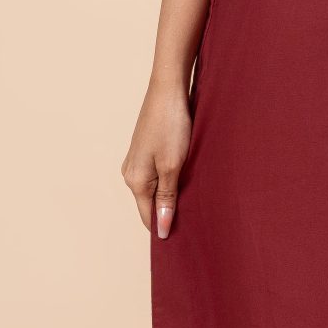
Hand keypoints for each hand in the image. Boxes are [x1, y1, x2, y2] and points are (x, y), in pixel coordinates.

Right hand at [121, 81, 193, 236]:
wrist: (168, 90)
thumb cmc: (171, 127)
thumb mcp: (172, 167)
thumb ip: (167, 199)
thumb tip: (161, 230)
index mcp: (135, 181)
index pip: (148, 217)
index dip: (166, 228)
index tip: (187, 237)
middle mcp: (130, 173)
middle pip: (150, 205)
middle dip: (170, 211)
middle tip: (197, 215)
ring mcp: (136, 161)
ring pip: (155, 189)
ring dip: (172, 194)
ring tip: (194, 194)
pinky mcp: (145, 151)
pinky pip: (157, 175)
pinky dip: (171, 179)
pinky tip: (186, 174)